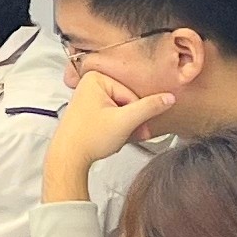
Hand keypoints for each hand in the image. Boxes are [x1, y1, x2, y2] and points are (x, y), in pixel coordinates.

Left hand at [46, 71, 179, 196]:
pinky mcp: (89, 110)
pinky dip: (117, 127)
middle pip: (127, 101)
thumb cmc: (88, 138)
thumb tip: (168, 98)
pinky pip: (112, 115)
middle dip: (132, 120)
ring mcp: (88, 97)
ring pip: (121, 110)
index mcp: (96, 78)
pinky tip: (113, 137)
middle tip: (130, 134)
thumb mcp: (125, 121)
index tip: (135, 127)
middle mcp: (90, 84)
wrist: (68, 158)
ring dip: (127, 125)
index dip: (136, 114)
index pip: (132, 94)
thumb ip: (149, 108)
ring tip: (118, 136)